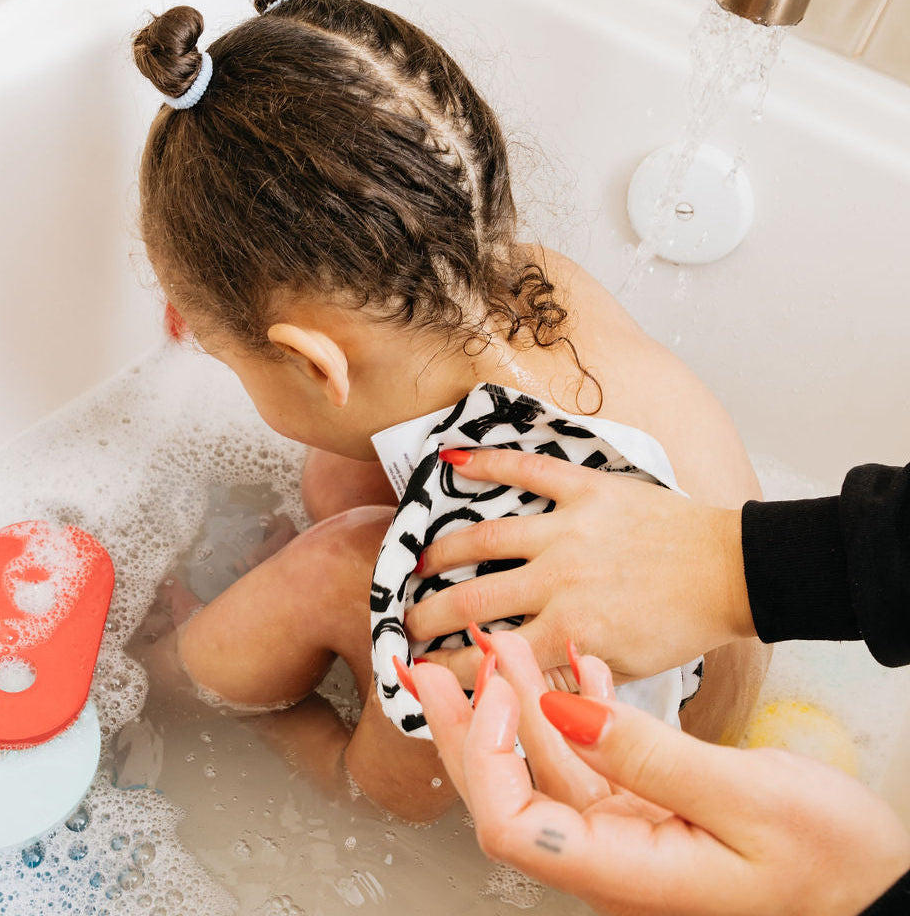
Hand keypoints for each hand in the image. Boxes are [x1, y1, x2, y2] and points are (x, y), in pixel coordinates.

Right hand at [404, 449, 753, 683]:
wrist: (732, 572)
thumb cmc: (682, 625)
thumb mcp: (625, 670)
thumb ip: (567, 672)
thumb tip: (514, 678)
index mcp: (573, 632)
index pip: (491, 656)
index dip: (448, 667)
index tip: (422, 668)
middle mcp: (560, 580)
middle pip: (473, 599)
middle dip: (428, 615)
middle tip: (406, 620)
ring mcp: (569, 529)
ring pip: (485, 537)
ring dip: (443, 550)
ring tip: (420, 561)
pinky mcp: (586, 490)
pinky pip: (528, 471)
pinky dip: (489, 463)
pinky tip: (452, 459)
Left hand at [411, 633, 909, 915]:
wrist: (879, 890)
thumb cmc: (834, 865)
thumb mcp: (749, 802)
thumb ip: (648, 757)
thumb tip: (563, 707)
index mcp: (622, 872)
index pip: (509, 823)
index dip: (485, 753)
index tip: (493, 688)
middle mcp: (611, 857)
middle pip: (508, 792)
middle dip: (467, 726)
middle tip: (431, 669)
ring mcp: (628, 831)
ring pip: (550, 760)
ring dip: (524, 699)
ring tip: (501, 645)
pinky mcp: (650, 807)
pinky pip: (598, 752)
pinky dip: (584, 702)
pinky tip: (579, 661)